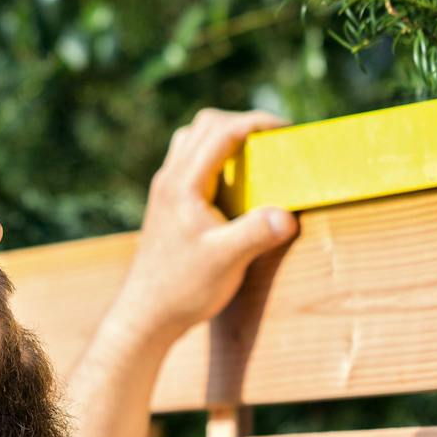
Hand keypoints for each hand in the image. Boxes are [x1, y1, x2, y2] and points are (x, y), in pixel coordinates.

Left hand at [111, 109, 299, 341]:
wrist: (147, 313)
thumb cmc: (183, 289)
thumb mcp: (226, 262)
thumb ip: (256, 234)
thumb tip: (288, 216)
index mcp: (182, 185)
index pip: (220, 132)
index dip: (255, 122)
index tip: (285, 129)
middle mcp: (170, 179)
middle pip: (204, 125)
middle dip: (242, 123)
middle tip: (273, 140)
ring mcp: (166, 189)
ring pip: (193, 139)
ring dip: (225, 137)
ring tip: (255, 156)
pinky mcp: (168, 202)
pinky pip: (191, 160)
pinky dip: (215, 156)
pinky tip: (234, 183)